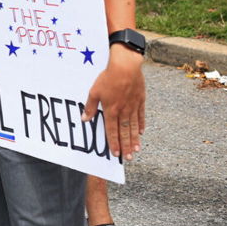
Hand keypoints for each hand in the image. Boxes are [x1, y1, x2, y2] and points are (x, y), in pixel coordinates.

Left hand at [82, 45, 145, 159]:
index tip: (115, 154)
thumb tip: (84, 119)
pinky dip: (141, 125)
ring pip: (134, 127)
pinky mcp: (140, 100)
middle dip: (126, 146)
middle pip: (125, 132)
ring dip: (135, 140)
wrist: (126, 66)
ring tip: (136, 150)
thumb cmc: (108, 78)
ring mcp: (133, 106)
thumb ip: (90, 107)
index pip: (111, 131)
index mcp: (111, 110)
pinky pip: (141, 116)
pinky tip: (142, 133)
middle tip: (128, 158)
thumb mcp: (94, 91)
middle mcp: (123, 111)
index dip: (113, 143)